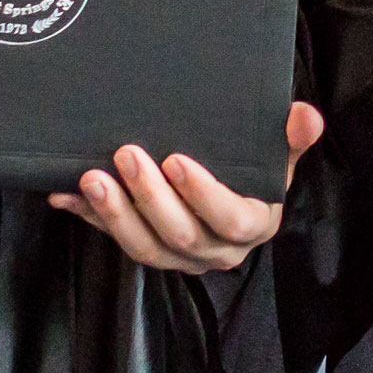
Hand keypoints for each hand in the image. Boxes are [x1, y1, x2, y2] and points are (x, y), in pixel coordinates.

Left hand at [50, 103, 325, 272]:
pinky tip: (65, 194)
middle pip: (179, 235)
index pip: (228, 218)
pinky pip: (115, 239)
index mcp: (252, 225)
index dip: (202, 194)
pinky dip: (89, 217)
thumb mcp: (278, 156)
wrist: (234, 194)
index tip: (177, 160)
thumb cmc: (256, 172)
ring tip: (90, 178)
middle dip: (149, 197)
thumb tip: (307, 114)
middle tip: (126, 155)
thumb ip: (292, 138)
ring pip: (143, 248)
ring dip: (113, 213)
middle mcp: (216, 250)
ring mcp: (179, 257)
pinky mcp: (148, 250)